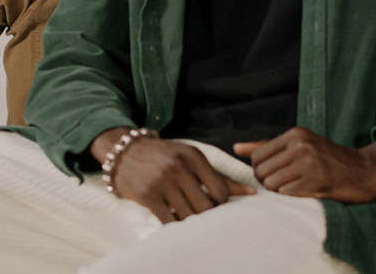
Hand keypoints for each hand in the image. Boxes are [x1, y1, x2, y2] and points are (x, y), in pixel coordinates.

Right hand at [90, 128, 255, 224]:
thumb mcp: (191, 158)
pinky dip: (173, 226)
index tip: (213, 205)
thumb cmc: (164, 155)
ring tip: (188, 218)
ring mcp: (162, 182)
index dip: (220, 204)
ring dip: (190, 222)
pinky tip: (174, 222)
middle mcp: (178, 167)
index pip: (220, 191)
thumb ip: (220, 176)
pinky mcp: (147, 196)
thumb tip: (252, 192)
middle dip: (207, 216)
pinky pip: (168, 220)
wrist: (124, 151)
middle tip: (202, 216)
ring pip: (187, 216)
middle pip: (205, 207)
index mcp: (193, 156)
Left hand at [233, 128, 375, 203]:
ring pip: (273, 185)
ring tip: (294, 187)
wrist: (365, 169)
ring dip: (279, 191)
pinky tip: (303, 192)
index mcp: (295, 134)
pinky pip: (288, 194)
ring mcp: (309, 164)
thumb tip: (236, 148)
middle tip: (283, 184)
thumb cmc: (328, 158)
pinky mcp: (317, 182)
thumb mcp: (299, 144)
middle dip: (267, 182)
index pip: (257, 156)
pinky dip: (291, 197)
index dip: (259, 170)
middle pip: (262, 172)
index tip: (270, 174)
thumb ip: (267, 146)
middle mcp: (301, 146)